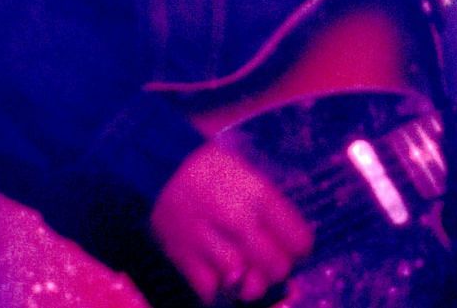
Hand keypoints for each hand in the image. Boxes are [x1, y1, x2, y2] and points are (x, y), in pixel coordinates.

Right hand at [149, 140, 313, 303]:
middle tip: (265, 261)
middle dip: (275, 268)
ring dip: (247, 282)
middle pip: (277, 268)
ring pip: (247, 285)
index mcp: (259, 195)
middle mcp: (239, 221)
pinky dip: (216, 289)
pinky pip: (212, 292)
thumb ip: (268, 206)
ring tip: (242, 271)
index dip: (299, 248)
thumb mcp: (247, 173)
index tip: (291, 246)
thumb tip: (289, 239)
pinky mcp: (185, 259)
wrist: (156, 166)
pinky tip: (217, 274)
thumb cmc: (207, 166)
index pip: (300, 241)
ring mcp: (211, 243)